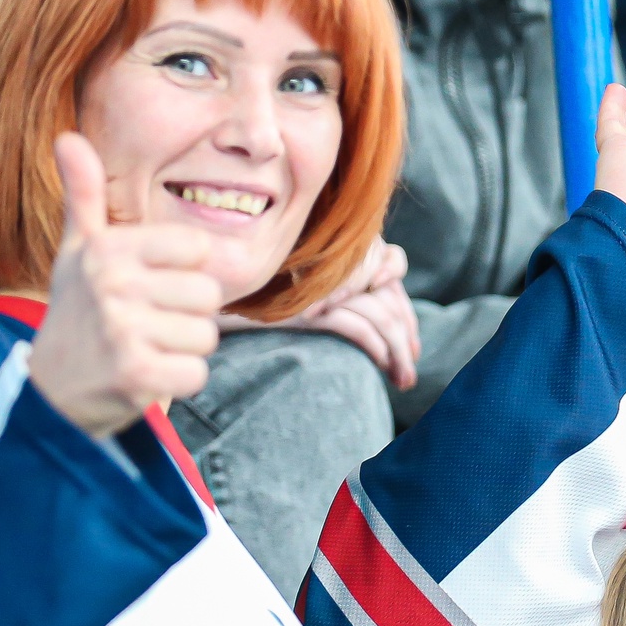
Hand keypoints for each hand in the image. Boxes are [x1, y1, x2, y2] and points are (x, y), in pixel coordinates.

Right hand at [26, 133, 220, 436]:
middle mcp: (113, 284)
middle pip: (208, 295)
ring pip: (206, 336)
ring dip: (182, 350)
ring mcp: (123, 329)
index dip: (182, 272)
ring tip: (143, 349)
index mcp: (108, 249)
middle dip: (186, 315)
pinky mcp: (135, 374)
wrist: (47, 391)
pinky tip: (145, 375)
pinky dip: (177, 380)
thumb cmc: (76, 314)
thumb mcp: (78, 252)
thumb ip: (84, 195)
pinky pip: (196, 373)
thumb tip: (68, 137)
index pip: (197, 248)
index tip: (149, 285)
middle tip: (146, 325)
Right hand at [225, 238, 419, 387]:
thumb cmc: (259, 295)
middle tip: (408, 372)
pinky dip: (376, 348)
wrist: (215, 299)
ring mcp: (323, 283)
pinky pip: (356, 327)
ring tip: (402, 380)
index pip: (392, 270)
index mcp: (339, 245)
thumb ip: (343, 286)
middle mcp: (336, 259)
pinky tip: (379, 365)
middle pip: (390, 296)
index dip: (405, 310)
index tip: (411, 345)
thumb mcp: (308, 288)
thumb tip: (383, 305)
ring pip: (381, 316)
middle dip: (407, 337)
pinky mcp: (310, 307)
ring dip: (398, 353)